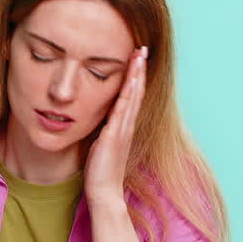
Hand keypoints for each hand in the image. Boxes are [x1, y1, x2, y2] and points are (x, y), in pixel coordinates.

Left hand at [84, 46, 147, 208]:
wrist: (104, 193)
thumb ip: (104, 131)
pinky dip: (127, 94)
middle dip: (139, 69)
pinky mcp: (114, 137)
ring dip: (136, 76)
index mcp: (123, 127)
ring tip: (139, 57)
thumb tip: (101, 120)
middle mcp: (127, 126)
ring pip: (132, 97)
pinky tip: (130, 81)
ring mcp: (123, 131)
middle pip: (136, 92)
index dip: (135, 77)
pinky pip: (122, 111)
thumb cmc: (101, 172)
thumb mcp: (102, 144)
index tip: (136, 58)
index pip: (132, 96)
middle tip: (142, 48)